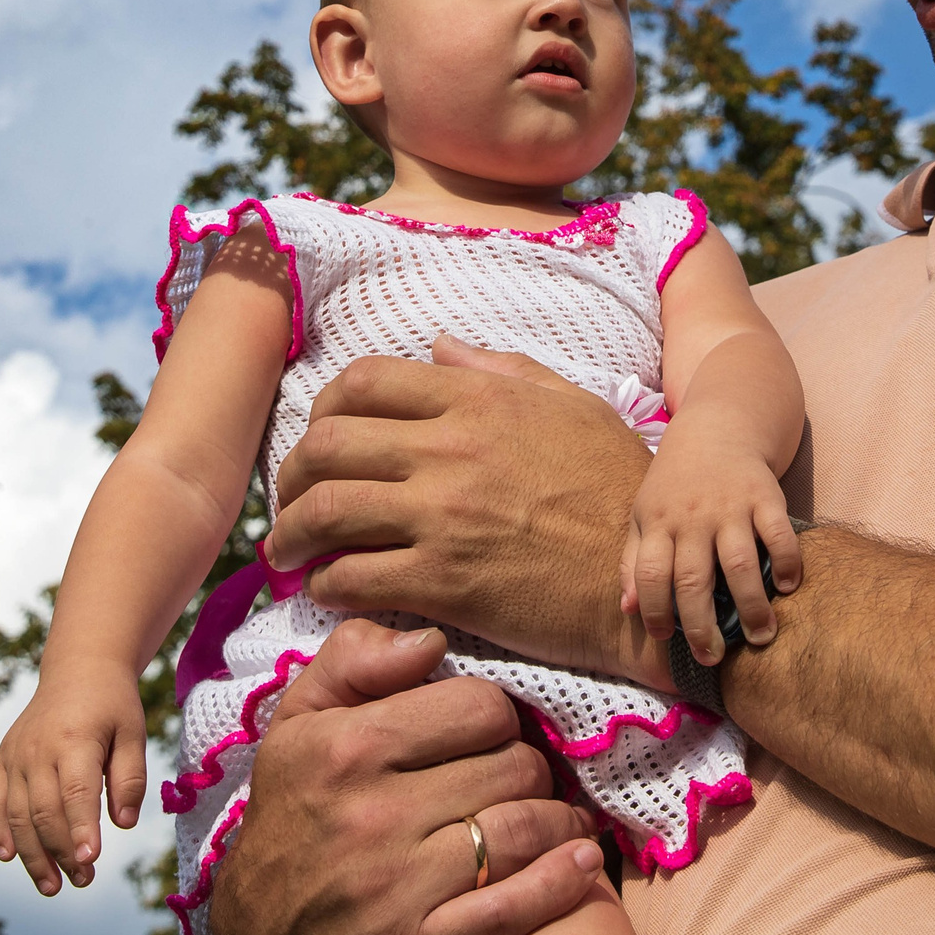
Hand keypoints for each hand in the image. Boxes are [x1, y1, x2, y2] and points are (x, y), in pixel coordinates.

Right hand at [0, 657, 146, 894]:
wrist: (79, 670)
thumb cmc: (112, 706)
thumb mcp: (133, 733)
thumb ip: (130, 778)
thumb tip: (123, 824)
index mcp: (75, 739)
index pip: (76, 792)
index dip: (81, 829)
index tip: (90, 860)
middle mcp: (39, 748)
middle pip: (44, 810)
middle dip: (61, 851)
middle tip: (82, 880)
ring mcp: (16, 754)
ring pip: (16, 813)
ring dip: (32, 854)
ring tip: (51, 885)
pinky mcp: (3, 759)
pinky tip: (9, 857)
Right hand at [212, 620, 606, 934]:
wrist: (260, 926)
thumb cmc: (292, 811)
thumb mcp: (299, 723)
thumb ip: (354, 660)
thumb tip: (429, 639)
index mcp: (348, 749)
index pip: (479, 706)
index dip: (493, 713)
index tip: (485, 730)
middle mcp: (374, 815)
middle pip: (511, 765)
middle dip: (526, 765)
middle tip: (519, 774)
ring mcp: (401, 886)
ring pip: (524, 829)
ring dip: (554, 819)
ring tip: (552, 815)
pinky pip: (515, 905)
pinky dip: (559, 879)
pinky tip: (577, 859)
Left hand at [264, 335, 669, 687]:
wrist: (646, 580)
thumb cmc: (615, 488)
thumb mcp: (572, 404)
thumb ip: (500, 370)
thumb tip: (437, 345)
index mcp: (478, 400)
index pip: (363, 383)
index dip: (323, 409)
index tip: (318, 440)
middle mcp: (451, 450)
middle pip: (326, 445)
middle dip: (290, 477)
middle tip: (288, 502)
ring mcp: (444, 518)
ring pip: (325, 512)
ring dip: (291, 536)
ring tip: (288, 553)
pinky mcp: (444, 583)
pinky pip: (353, 577)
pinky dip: (326, 585)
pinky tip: (330, 589)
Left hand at [621, 433, 801, 663]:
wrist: (717, 427)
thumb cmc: (676, 483)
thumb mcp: (644, 514)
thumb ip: (634, 561)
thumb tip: (627, 610)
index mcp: (659, 523)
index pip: (651, 575)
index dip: (654, 611)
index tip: (665, 639)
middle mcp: (693, 517)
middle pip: (693, 579)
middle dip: (701, 625)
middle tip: (711, 658)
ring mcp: (731, 506)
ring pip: (739, 563)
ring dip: (751, 605)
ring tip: (761, 637)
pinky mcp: (766, 496)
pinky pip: (779, 534)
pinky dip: (787, 562)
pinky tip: (788, 587)